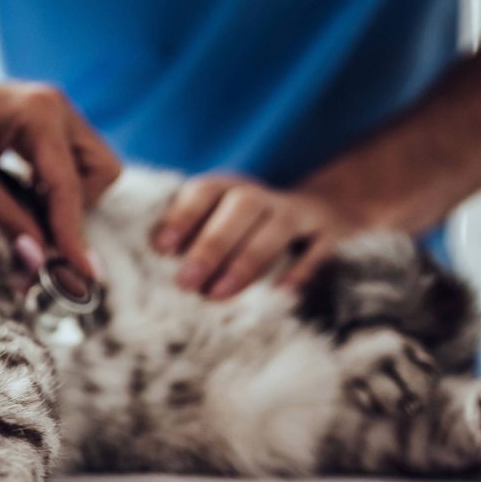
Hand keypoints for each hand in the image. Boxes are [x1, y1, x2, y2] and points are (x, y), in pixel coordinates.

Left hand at [0, 68, 119, 276]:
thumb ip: (8, 220)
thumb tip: (40, 262)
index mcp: (38, 113)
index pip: (69, 187)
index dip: (73, 235)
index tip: (84, 275)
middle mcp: (57, 106)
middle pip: (102, 172)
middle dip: (77, 208)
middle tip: (38, 229)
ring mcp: (56, 110)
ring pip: (93, 168)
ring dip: (69, 199)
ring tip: (26, 214)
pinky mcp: (48, 121)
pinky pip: (73, 161)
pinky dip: (57, 188)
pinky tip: (23, 198)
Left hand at [152, 175, 359, 298]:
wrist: (318, 210)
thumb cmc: (245, 227)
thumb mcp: (216, 222)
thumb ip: (189, 237)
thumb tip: (154, 261)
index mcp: (228, 188)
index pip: (204, 191)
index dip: (183, 216)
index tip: (161, 249)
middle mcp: (261, 195)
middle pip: (240, 208)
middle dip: (212, 246)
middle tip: (186, 282)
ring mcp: (296, 211)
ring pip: (276, 227)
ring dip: (247, 261)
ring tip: (219, 294)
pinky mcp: (326, 232)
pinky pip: (317, 248)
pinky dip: (301, 269)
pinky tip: (281, 293)